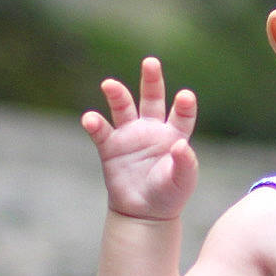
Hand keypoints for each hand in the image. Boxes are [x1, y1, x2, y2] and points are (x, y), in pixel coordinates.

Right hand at [81, 57, 199, 220]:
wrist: (144, 213)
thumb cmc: (170, 194)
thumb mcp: (183, 180)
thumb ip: (185, 163)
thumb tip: (182, 145)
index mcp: (174, 134)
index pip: (182, 114)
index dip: (184, 105)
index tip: (185, 96)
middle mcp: (152, 128)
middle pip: (152, 98)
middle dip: (151, 80)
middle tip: (151, 62)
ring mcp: (130, 135)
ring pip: (123, 108)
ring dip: (117, 95)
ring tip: (109, 84)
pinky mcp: (110, 147)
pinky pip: (101, 132)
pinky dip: (94, 124)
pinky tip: (90, 118)